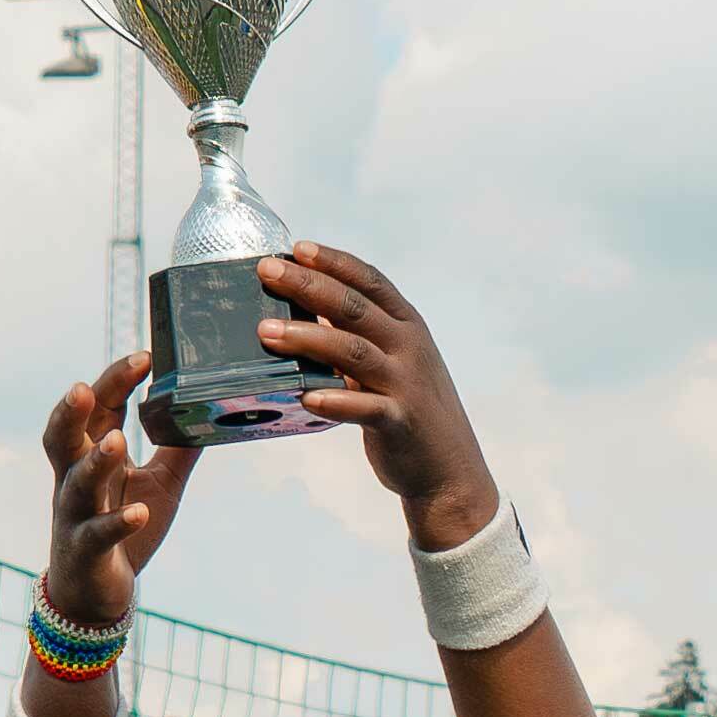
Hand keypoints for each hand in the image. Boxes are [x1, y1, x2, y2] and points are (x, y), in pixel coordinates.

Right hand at [34, 350, 201, 640]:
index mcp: (92, 456)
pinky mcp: (87, 551)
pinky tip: (138, 512)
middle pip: (62, 438)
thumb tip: (216, 408)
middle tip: (85, 387)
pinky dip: (118, 523)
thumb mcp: (160, 483)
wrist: (95, 595)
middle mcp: (75, 480)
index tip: (146, 355)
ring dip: (94, 461)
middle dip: (71, 412)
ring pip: (76, 483)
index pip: (98, 410)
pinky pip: (99, 534)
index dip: (115, 381)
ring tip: (116, 440)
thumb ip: (180, 447)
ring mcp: (76, 516)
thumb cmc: (126, 530)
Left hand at [257, 247, 499, 548]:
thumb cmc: (408, 409)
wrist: (450, 468)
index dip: (333, 262)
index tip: (297, 248)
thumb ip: (355, 335)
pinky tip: (306, 398)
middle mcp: (408, 347)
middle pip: (353, 307)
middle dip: (309, 285)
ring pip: (352, 351)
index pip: (369, 281)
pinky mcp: (399, 421)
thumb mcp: (390, 362)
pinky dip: (335, 401)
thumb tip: (306, 307)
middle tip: (268, 271)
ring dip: (307, 338)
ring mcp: (405, 383)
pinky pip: (364, 408)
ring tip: (266, 332)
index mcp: (406, 325)